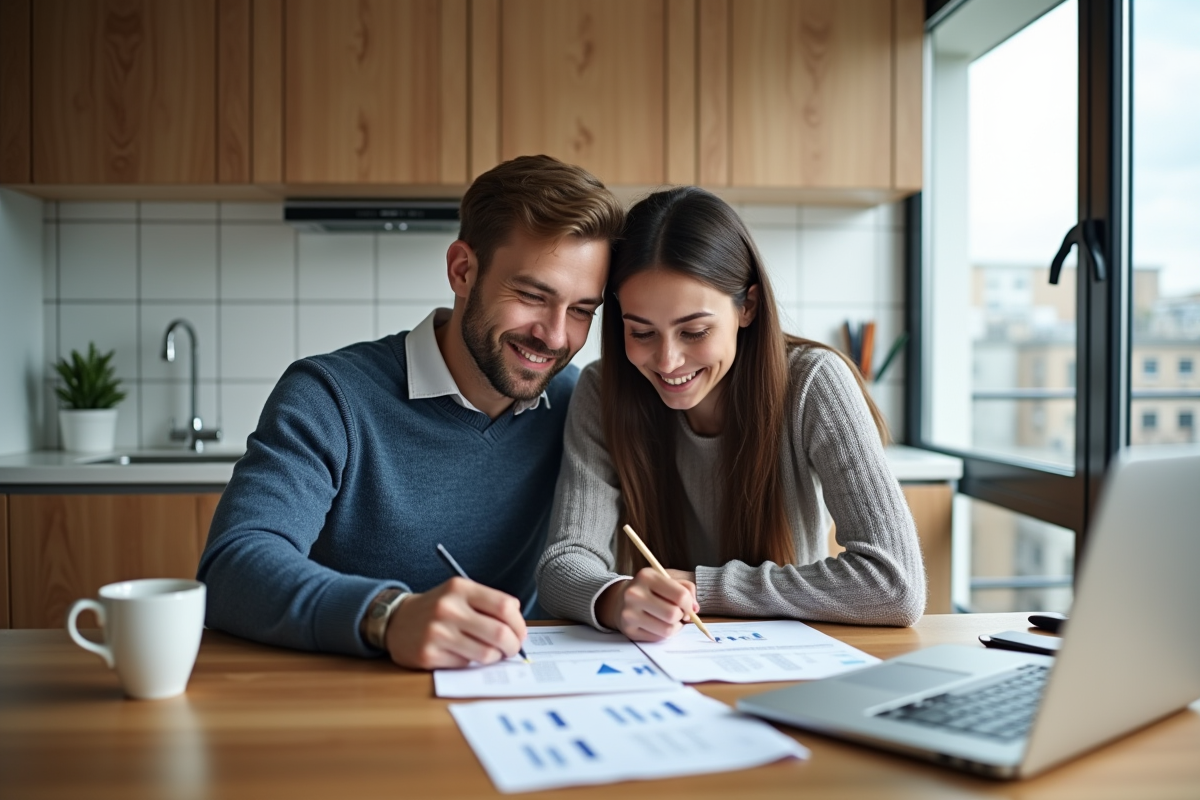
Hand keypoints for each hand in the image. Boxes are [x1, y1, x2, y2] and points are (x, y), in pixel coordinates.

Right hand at [383, 577, 526, 669]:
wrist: (396, 620)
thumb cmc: (437, 609)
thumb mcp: (459, 594)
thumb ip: (488, 604)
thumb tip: (519, 629)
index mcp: (460, 588)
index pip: (504, 606)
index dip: (519, 623)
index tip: (519, 632)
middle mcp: (448, 608)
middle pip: (499, 633)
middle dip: (513, 646)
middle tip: (512, 649)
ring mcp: (437, 632)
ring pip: (486, 654)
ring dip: (495, 657)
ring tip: (491, 653)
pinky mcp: (428, 655)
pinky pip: (465, 664)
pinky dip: (471, 663)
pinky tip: (464, 654)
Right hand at [596, 567, 697, 641]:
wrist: (620, 599)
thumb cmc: (650, 589)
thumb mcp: (667, 579)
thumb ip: (687, 589)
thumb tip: (694, 609)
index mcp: (646, 576)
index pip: (680, 595)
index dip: (689, 603)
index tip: (688, 605)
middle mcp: (634, 594)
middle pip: (673, 614)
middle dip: (681, 616)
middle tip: (679, 613)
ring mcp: (629, 614)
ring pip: (667, 630)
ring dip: (675, 627)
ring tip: (670, 620)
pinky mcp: (629, 631)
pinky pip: (658, 638)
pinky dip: (663, 634)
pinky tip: (658, 624)